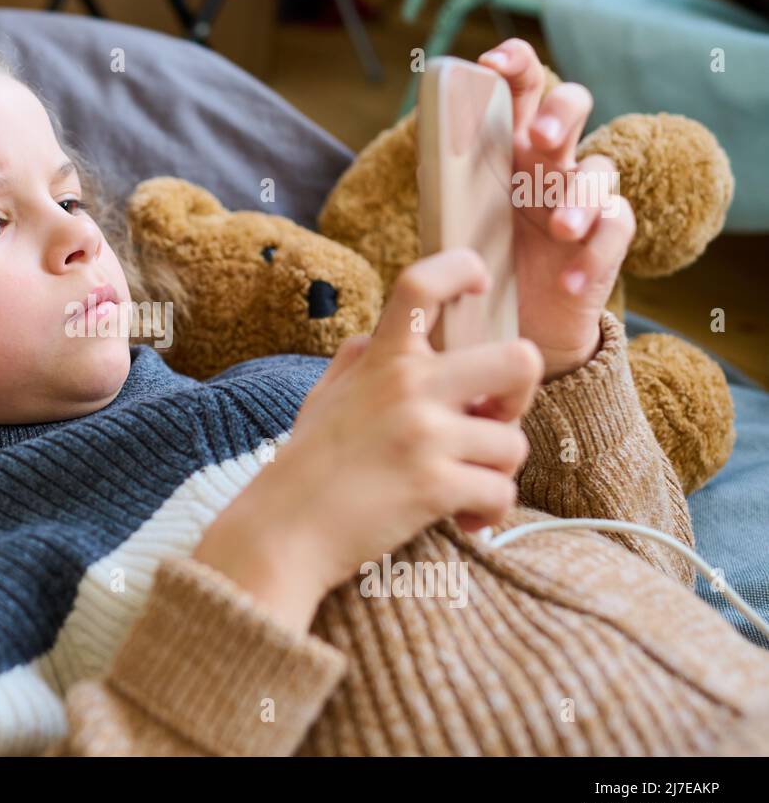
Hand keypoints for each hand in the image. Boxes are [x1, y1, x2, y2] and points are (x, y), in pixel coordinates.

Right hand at [193, 249, 542, 623]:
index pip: (421, 285)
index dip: (463, 268)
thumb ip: (356, 361)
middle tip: (491, 421)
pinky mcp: (434, 486)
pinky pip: (500, 493)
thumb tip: (375, 334)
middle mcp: (407, 388)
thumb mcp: (323, 398)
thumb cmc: (304, 469)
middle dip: (520, 395)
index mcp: (379, 360)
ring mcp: (423, 436)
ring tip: (462, 490)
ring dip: (496, 472)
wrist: (281, 534)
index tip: (480, 280)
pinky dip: (487, 513)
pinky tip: (460, 519)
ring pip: (514, 443)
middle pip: (519, 359)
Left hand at [477, 38, 635, 380]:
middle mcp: (551, 162)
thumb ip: (444, 181)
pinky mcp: (604, 241)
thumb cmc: (481, 257)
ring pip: (601, 171)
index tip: (493, 63)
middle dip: (561, 113)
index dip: (515, 64)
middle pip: (573, 106)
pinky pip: (616, 231)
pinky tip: (568, 280)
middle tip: (540, 138)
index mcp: (511, 146)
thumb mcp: (454, 219)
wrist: (512, 322)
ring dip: (579, 197)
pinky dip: (594, 255)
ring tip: (558, 228)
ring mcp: (582, 199)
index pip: (523, 88)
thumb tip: (429, 145)